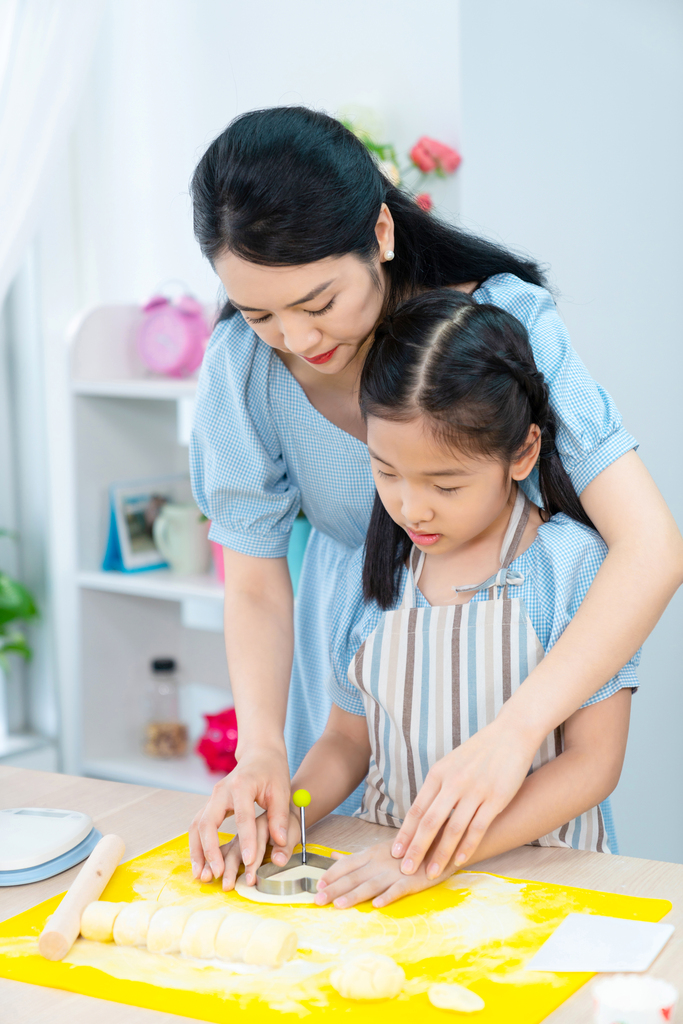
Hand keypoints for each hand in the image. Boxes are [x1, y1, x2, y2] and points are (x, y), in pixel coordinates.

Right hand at [189, 745, 292, 884]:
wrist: (259, 754)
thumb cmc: (272, 771)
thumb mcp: (282, 791)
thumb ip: (280, 817)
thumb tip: (281, 842)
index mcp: (241, 785)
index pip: (242, 817)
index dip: (246, 841)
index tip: (249, 862)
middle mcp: (221, 790)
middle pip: (208, 822)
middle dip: (210, 850)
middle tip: (217, 874)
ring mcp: (212, 797)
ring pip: (196, 826)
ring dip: (197, 852)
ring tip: (201, 875)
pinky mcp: (209, 804)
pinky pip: (197, 826)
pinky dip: (197, 846)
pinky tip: (200, 864)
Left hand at [314, 837, 454, 908]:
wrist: (440, 845)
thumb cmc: (406, 850)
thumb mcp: (378, 850)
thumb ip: (356, 856)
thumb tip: (332, 856)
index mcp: (371, 853)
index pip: (346, 864)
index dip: (331, 874)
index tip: (317, 885)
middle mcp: (379, 861)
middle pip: (353, 877)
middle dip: (334, 889)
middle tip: (317, 900)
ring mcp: (395, 871)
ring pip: (371, 885)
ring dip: (354, 895)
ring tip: (338, 905)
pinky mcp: (412, 881)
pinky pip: (398, 890)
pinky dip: (387, 897)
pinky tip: (376, 905)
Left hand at [391, 718, 535, 877]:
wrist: (511, 734)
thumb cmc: (479, 751)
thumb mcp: (451, 763)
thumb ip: (438, 787)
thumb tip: (423, 815)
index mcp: (439, 773)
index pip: (417, 809)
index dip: (405, 833)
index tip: (396, 852)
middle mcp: (453, 782)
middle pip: (430, 822)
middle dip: (416, 849)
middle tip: (406, 870)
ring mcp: (474, 791)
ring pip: (452, 829)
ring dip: (440, 854)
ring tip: (431, 873)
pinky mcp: (495, 798)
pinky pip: (478, 828)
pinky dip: (467, 847)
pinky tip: (459, 861)